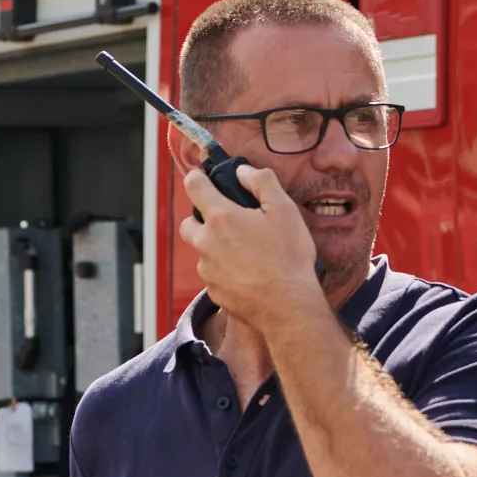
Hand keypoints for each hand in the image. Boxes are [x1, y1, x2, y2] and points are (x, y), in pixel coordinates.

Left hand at [180, 165, 325, 334]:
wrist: (288, 306)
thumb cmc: (288, 257)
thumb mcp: (284, 209)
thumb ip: (262, 182)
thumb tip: (243, 171)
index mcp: (221, 218)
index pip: (193, 186)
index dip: (197, 178)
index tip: (202, 178)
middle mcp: (206, 243)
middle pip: (188, 223)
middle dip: (201, 219)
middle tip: (228, 222)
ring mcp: (207, 270)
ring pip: (202, 251)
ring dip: (215, 247)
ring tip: (245, 252)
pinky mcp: (213, 291)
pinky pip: (213, 274)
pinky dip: (224, 271)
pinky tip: (247, 273)